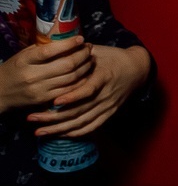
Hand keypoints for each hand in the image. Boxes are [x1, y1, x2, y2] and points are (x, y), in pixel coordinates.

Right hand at [0, 40, 93, 112]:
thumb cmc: (14, 70)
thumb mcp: (23, 56)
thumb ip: (41, 48)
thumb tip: (64, 38)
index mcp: (25, 61)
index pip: (50, 51)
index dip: (69, 44)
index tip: (81, 38)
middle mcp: (32, 75)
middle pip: (66, 65)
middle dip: (83, 55)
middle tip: (89, 48)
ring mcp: (39, 89)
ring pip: (71, 77)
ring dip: (85, 67)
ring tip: (90, 59)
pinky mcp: (44, 99)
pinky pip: (68, 90)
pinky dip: (80, 81)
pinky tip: (85, 74)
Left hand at [30, 44, 150, 137]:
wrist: (137, 69)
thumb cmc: (114, 57)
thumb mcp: (99, 51)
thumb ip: (78, 54)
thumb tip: (56, 50)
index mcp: (104, 76)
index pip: (88, 90)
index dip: (72, 97)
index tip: (54, 101)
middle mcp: (106, 94)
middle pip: (80, 110)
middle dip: (54, 117)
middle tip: (32, 118)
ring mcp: (108, 106)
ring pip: (82, 122)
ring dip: (59, 129)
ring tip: (39, 131)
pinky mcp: (109, 113)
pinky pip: (91, 127)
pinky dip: (75, 133)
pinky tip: (60, 135)